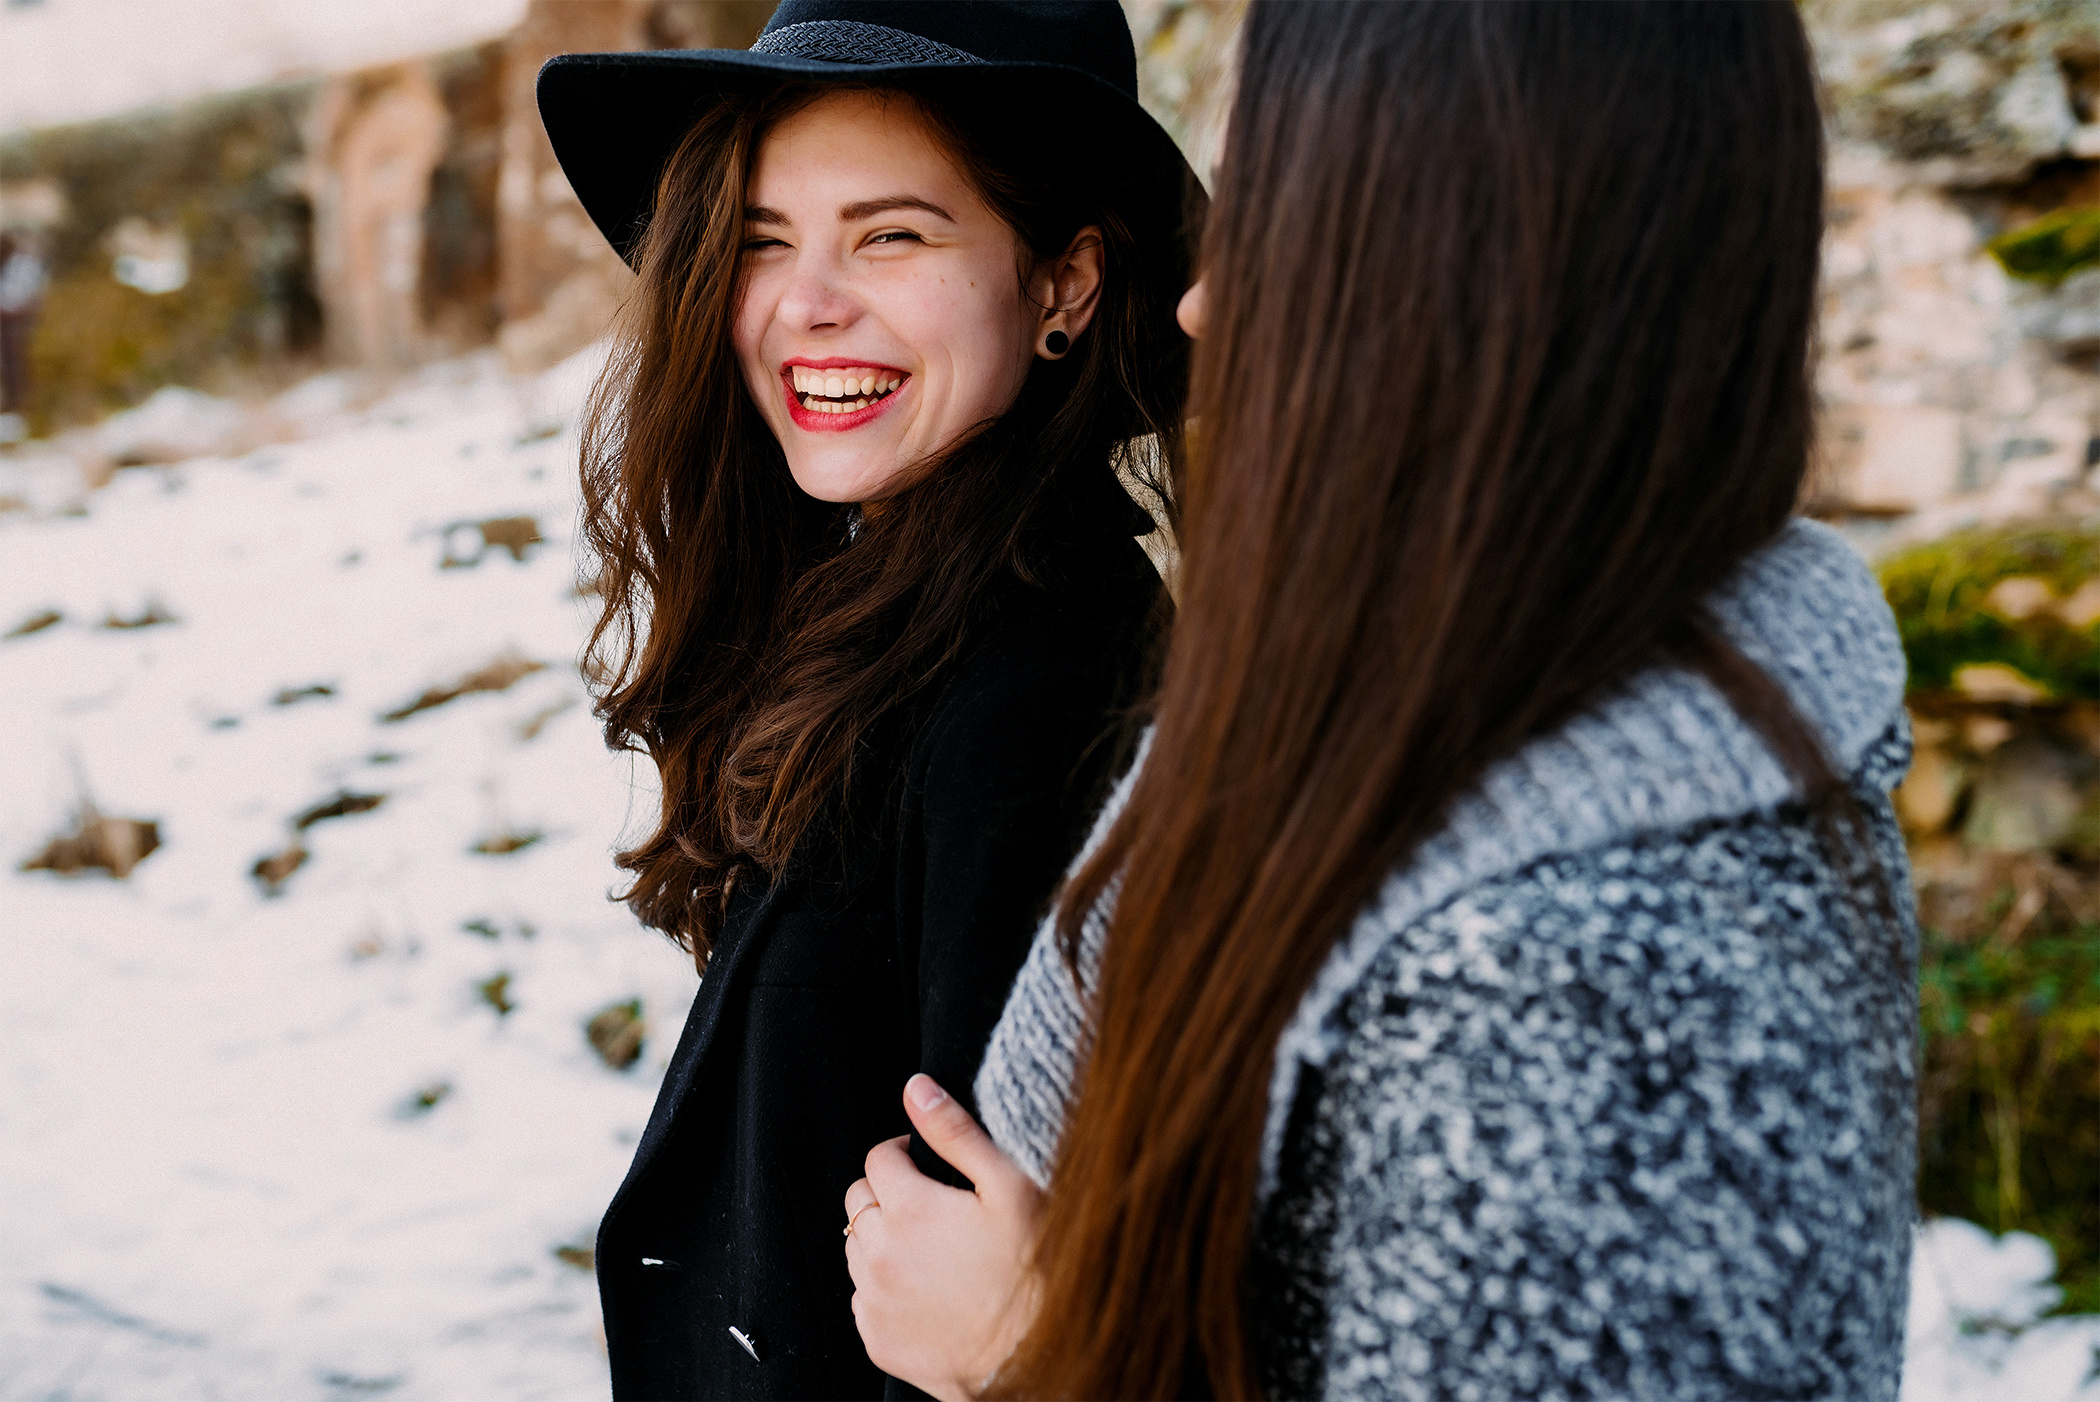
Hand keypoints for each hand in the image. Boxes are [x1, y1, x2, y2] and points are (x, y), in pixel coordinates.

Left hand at [844, 1074, 1042, 1400]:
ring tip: (932, 1248)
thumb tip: (916, 1088)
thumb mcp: (1010, 1187)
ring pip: (855, 1249)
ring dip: (882, 1239)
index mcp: (910, 1210)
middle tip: (931, 1206)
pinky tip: (926, 1288)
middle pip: (858, 1201)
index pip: (878, 1158)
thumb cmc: (1035, 1272)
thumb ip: (956, 1133)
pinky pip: (863, 1298)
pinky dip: (884, 1287)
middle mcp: (880, 1255)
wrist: (1039, 1359)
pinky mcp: (877, 1340)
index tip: (926, 1164)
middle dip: (887, 1192)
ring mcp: (875, 1302)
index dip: (904, 1153)